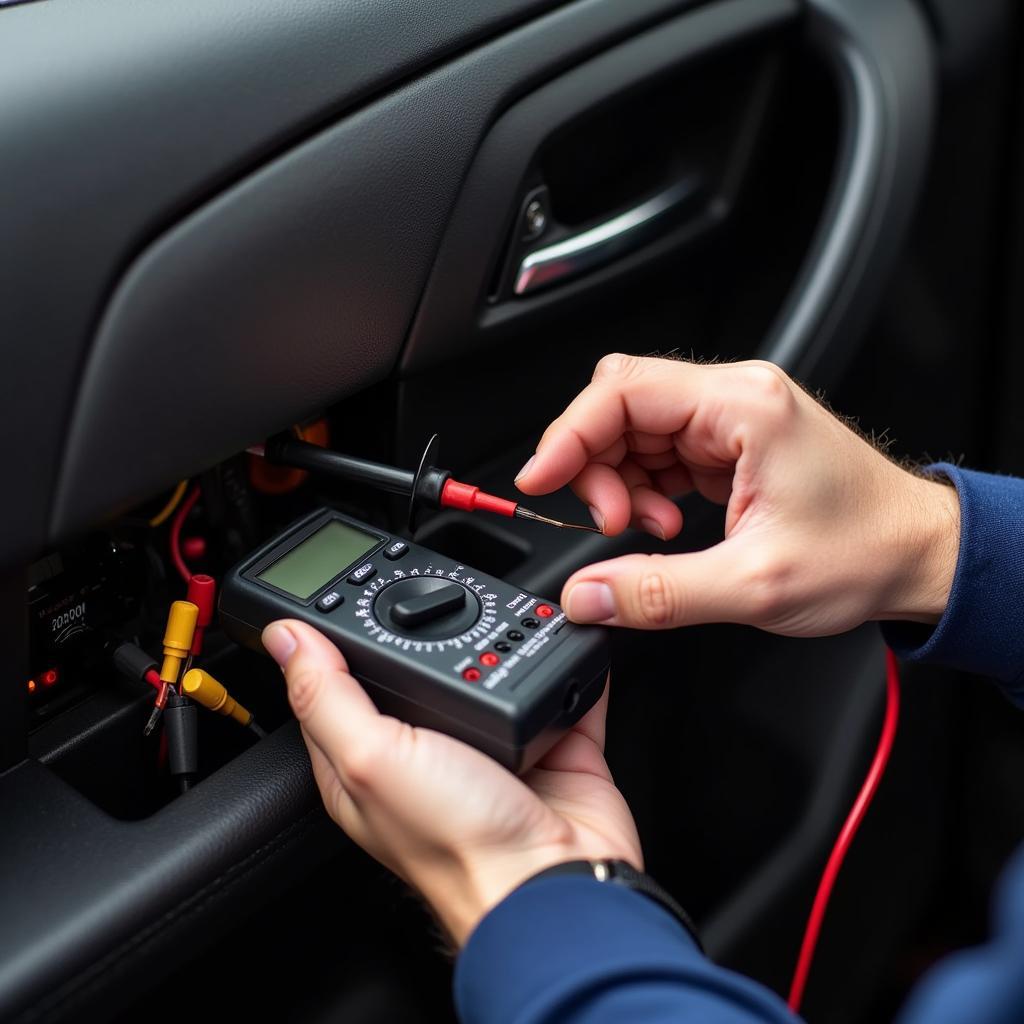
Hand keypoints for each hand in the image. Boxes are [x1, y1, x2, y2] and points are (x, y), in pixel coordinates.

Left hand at [262, 620, 640, 944]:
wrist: (556, 884)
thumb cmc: (459, 848)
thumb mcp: (371, 760)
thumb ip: (329, 696)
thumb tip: (286, 640)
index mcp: (370, 761)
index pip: (333, 686)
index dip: (327, 641)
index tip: (334, 594)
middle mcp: (427, 752)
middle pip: (416, 669)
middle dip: (423, 627)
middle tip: (424, 586)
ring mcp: (492, 746)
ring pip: (488, 670)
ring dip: (497, 637)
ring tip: (497, 604)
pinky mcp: (549, 741)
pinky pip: (556, 685)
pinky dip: (562, 659)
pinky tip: (561, 635)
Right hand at [516, 354, 959, 635]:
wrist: (917, 556)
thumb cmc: (867, 551)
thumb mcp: (753, 584)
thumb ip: (658, 592)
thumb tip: (587, 595)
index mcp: (745, 407)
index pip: (624, 390)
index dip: (569, 434)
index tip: (540, 478)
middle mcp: (736, 399)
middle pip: (622, 407)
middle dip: (596, 467)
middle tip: (607, 524)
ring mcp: (732, 419)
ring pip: (635, 431)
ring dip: (621, 484)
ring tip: (651, 532)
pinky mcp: (730, 444)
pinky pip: (659, 453)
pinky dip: (645, 490)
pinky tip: (667, 524)